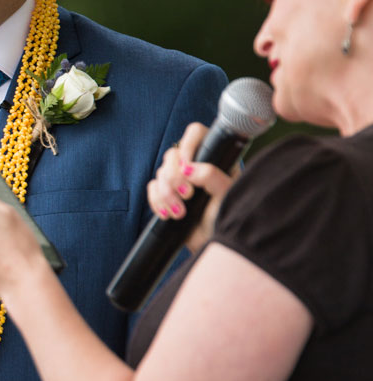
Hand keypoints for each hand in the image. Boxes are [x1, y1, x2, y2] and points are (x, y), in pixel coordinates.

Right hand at [147, 121, 236, 252]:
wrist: (215, 247)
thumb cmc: (228, 220)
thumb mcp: (226, 196)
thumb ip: (212, 176)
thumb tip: (189, 169)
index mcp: (215, 159)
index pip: (195, 134)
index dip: (188, 145)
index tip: (187, 167)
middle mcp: (195, 166)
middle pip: (172, 155)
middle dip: (174, 178)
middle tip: (187, 195)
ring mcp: (180, 181)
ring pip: (160, 173)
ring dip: (166, 195)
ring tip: (180, 213)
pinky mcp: (167, 196)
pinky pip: (152, 188)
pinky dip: (157, 202)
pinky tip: (168, 214)